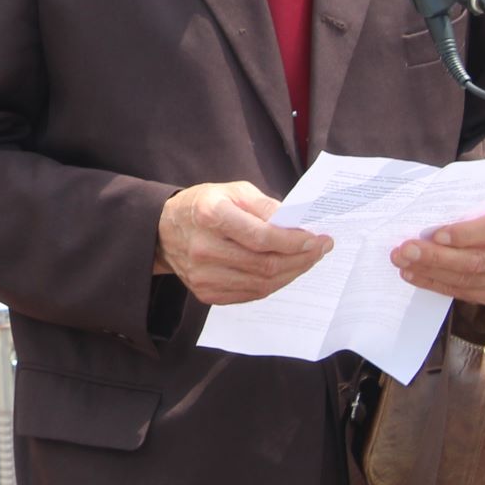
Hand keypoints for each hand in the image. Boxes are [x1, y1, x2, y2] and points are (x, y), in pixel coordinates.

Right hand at [155, 181, 333, 304]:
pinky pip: (251, 295)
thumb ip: (264, 205)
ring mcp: (203, 275)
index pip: (262, 237)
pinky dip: (273, 284)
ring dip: (292, 273)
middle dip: (301, 259)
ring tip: (307, 260)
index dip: (294, 241)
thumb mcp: (231, 190)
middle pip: (265, 264)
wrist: (163, 230)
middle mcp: (204, 248)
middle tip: (320, 249)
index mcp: (210, 215)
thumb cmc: (204, 205)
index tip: (317, 238)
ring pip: (262, 284)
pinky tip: (285, 271)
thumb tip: (296, 224)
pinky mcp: (206, 293)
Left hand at [391, 199, 484, 304]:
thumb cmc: (479, 208)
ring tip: (402, 261)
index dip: (465, 233)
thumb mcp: (475, 198)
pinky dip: (433, 283)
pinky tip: (412, 274)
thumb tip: (417, 212)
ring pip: (466, 278)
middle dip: (435, 256)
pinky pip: (462, 292)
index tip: (435, 234)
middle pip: (476, 259)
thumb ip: (456, 203)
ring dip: (429, 271)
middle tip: (405, 250)